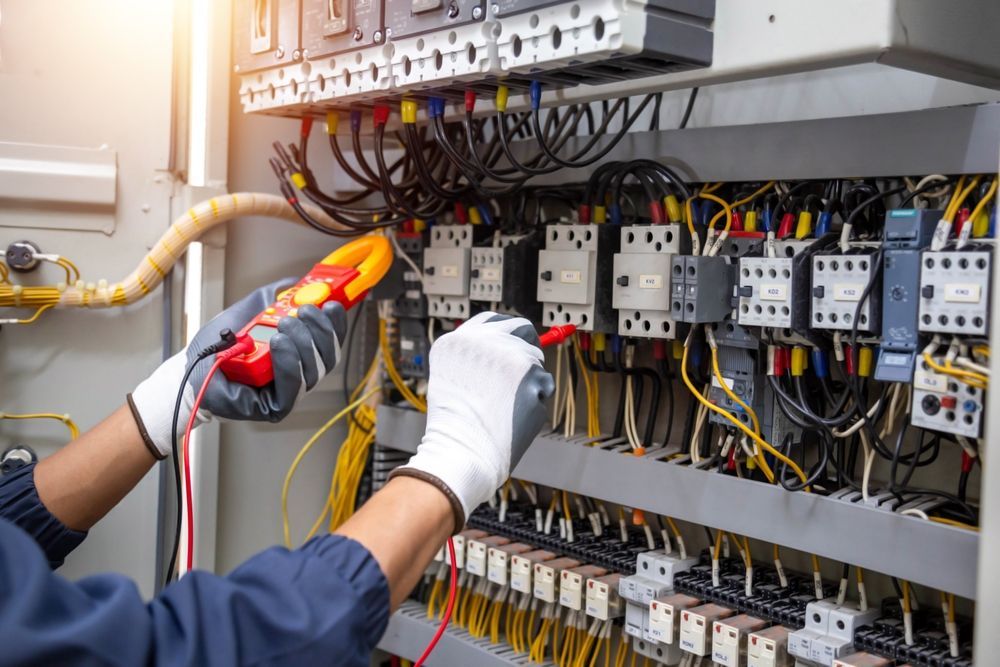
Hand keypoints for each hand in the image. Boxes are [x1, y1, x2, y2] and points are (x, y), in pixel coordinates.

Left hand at [128, 279, 346, 458]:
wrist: (192, 367)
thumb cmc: (219, 345)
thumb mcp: (251, 310)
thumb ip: (274, 296)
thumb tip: (297, 282)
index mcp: (300, 351)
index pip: (331, 340)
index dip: (336, 323)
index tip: (332, 303)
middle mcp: (300, 373)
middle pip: (329, 356)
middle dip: (320, 330)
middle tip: (303, 311)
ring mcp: (289, 392)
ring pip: (315, 370)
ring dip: (302, 342)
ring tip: (282, 326)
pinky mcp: (276, 407)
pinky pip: (293, 387)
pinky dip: (289, 362)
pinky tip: (279, 344)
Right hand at [390, 312, 554, 531]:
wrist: (463, 452)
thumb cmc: (455, 426)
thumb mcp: (452, 377)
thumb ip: (476, 356)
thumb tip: (509, 347)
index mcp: (458, 340)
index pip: (493, 320)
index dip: (509, 331)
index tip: (517, 339)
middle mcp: (483, 341)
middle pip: (522, 329)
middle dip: (529, 346)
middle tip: (526, 368)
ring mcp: (509, 356)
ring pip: (536, 361)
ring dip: (530, 381)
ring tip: (506, 406)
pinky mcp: (531, 375)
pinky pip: (544, 385)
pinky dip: (536, 400)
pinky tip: (516, 414)